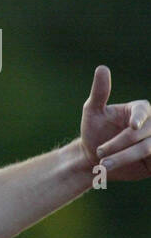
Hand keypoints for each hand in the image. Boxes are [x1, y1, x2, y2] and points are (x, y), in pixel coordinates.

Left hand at [79, 65, 150, 180]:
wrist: (92, 158)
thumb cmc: (93, 130)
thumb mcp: (92, 111)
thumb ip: (99, 92)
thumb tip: (102, 68)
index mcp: (140, 109)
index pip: (143, 111)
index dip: (139, 118)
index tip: (132, 126)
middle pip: (142, 133)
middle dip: (120, 143)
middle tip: (99, 152)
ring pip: (147, 149)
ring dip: (125, 157)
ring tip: (103, 164)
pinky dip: (136, 163)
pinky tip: (118, 169)